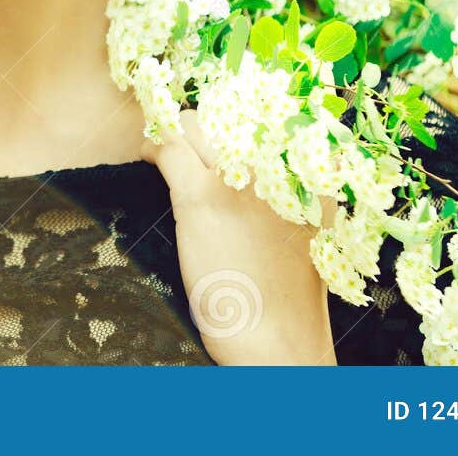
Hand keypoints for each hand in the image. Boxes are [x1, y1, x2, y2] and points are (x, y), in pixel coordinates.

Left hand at [139, 111, 337, 365]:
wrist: (278, 340)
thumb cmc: (288, 293)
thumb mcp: (304, 228)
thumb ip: (287, 188)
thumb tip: (252, 162)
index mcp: (308, 168)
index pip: (263, 117)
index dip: (233, 122)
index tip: (217, 134)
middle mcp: (275, 161)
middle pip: (226, 118)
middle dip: (203, 130)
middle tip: (186, 146)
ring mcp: (238, 176)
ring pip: (195, 127)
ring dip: (177, 137)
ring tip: (164, 150)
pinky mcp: (201, 196)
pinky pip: (170, 149)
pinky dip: (155, 147)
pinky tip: (150, 156)